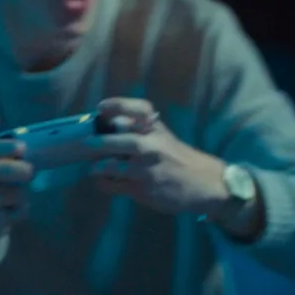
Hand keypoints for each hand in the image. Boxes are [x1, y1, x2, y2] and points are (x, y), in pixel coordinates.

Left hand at [84, 98, 227, 216]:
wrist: (208, 185)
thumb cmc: (180, 159)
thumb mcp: (164, 139)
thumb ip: (139, 133)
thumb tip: (106, 127)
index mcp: (157, 130)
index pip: (140, 109)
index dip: (118, 105)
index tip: (101, 107)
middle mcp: (154, 146)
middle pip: (124, 140)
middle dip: (101, 142)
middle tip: (86, 144)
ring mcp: (149, 169)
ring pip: (115, 166)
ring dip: (98, 167)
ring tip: (93, 168)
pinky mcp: (144, 189)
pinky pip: (115, 186)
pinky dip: (104, 184)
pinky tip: (103, 182)